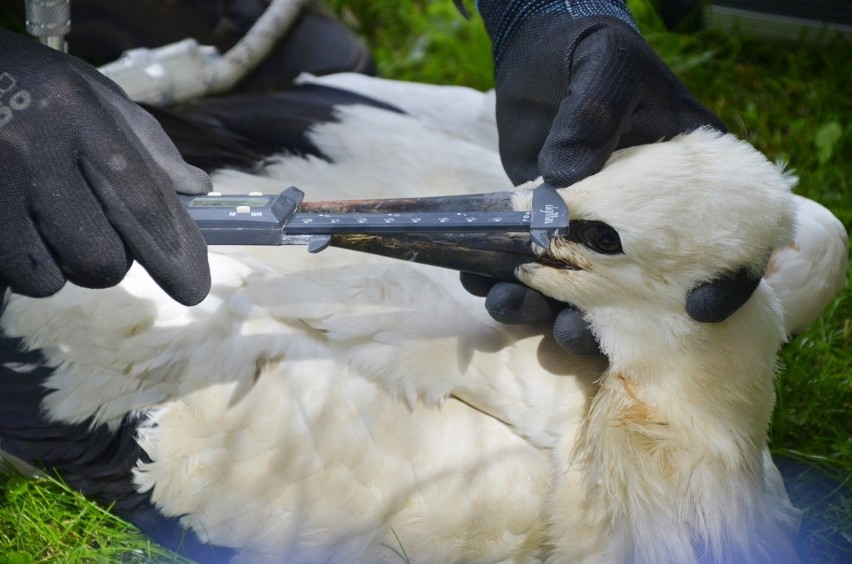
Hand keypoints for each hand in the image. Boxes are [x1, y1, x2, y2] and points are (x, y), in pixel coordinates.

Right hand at [0, 30, 210, 305]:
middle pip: (100, 254)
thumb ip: (148, 143)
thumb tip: (197, 188)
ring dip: (69, 266)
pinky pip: (17, 276)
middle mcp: (32, 146)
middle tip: (103, 234)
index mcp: (77, 112)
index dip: (174, 252)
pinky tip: (27, 233)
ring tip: (58, 227)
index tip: (192, 287)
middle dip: (114, 260)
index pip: (141, 200)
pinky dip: (32, 269)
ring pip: (55, 275)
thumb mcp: (94, 95)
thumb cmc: (34, 87)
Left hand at [469, 5, 751, 354]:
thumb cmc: (597, 56)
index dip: (726, 286)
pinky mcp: (545, 229)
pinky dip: (500, 278)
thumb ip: (590, 118)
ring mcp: (590, 232)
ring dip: (540, 309)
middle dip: (603, 322)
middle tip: (569, 331)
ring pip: (574, 292)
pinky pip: (528, 267)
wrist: (547, 54)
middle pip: (638, 293)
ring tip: (506, 303)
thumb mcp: (606, 72)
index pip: (726, 245)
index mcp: (686, 187)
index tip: (700, 312)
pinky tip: (477, 279)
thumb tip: (557, 183)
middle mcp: (642, 222)